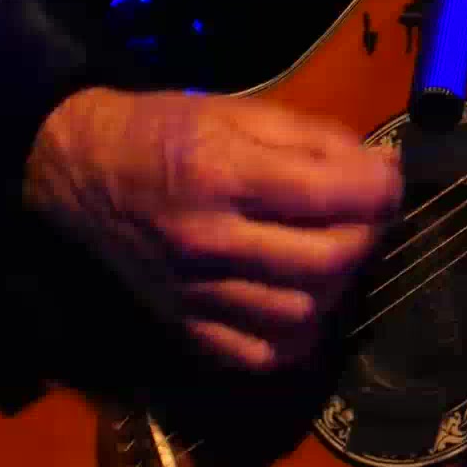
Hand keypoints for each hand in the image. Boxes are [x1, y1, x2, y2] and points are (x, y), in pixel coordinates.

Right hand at [24, 88, 402, 371]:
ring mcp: (197, 292)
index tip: (386, 179)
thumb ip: (310, 140)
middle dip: (366, 235)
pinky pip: (260, 355)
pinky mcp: (186, 326)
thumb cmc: (160, 132)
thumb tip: (378, 170)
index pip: (332, 195)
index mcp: (221, 174)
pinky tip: (295, 300)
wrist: (80, 173)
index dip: (380, 188)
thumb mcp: (234, 111)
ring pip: (302, 315)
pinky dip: (293, 335)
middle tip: (363, 216)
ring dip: (334, 287)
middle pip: (327, 260)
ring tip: (328, 255)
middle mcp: (210, 241)